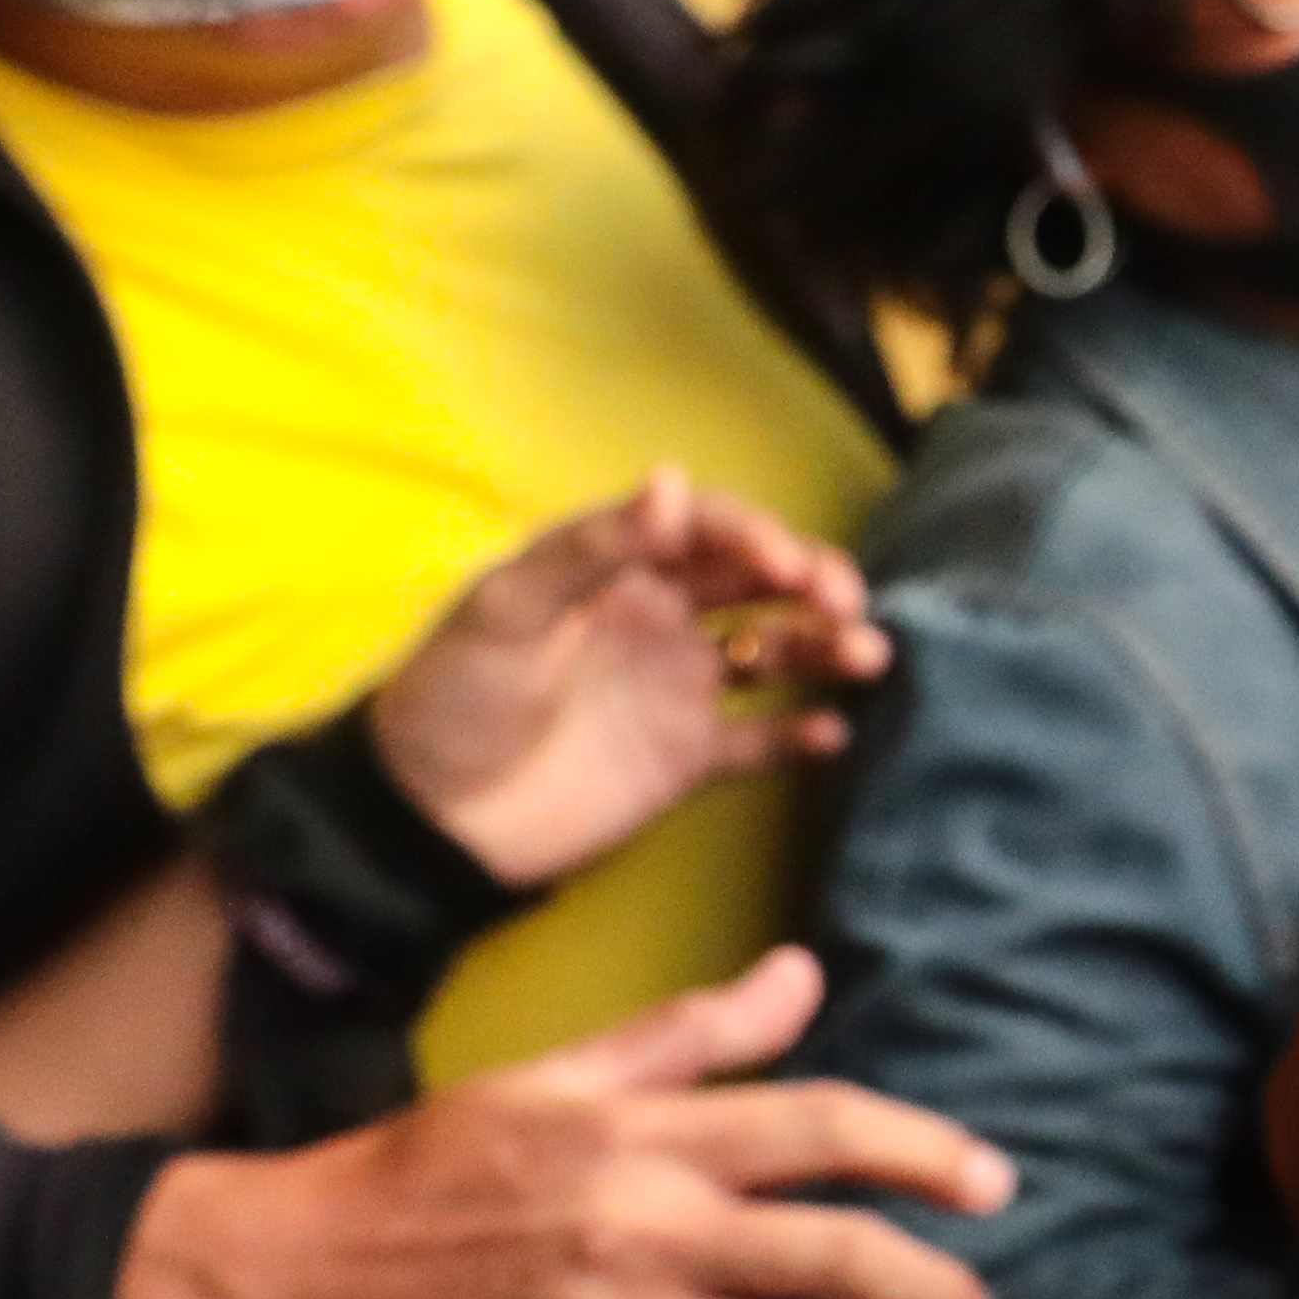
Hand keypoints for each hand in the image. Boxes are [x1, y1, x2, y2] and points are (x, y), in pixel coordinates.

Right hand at [101, 945, 1014, 1298]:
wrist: (269, 1283)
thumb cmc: (413, 1174)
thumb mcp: (547, 1080)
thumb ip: (686, 1036)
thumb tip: (803, 973)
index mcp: (638, 1137)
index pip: (824, 1127)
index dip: (929, 1154)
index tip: (996, 1186)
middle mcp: (641, 1231)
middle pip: (839, 1257)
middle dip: (934, 1294)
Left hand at [367, 467, 888, 892]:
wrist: (432, 817)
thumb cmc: (455, 695)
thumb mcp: (508, 608)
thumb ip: (594, 548)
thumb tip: (674, 481)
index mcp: (619, 569)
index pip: (707, 532)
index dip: (756, 539)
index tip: (786, 566)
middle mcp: (662, 618)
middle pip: (760, 585)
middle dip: (813, 585)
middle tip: (846, 605)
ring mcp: (682, 687)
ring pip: (777, 654)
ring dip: (825, 650)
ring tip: (867, 659)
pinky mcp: (689, 758)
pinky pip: (762, 740)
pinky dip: (802, 735)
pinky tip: (832, 732)